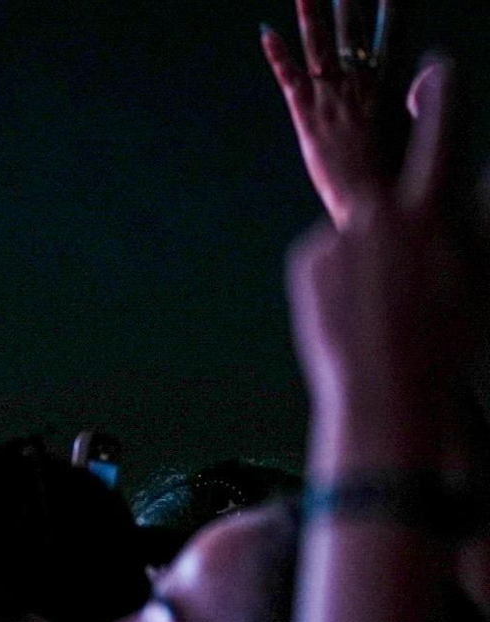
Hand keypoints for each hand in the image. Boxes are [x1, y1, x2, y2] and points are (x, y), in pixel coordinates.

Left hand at [261, 0, 402, 227]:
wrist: (378, 201)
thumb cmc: (402, 173)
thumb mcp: (418, 130)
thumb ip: (417, 101)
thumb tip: (419, 79)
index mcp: (391, 84)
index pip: (394, 33)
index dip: (392, 8)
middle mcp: (360, 84)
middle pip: (353, 32)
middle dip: (346, 3)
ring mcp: (331, 99)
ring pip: (320, 46)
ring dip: (311, 15)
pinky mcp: (307, 117)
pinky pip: (289, 78)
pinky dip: (278, 55)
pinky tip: (266, 32)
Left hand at [286, 59, 473, 430]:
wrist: (388, 387)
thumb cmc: (448, 338)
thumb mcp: (480, 272)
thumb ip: (476, 221)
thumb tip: (481, 183)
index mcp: (433, 209)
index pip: (440, 132)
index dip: (440, 95)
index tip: (434, 74)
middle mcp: (381, 213)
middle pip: (392, 177)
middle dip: (397, 194)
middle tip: (407, 209)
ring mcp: (340, 237)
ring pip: (364, 233)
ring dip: (377, 260)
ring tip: (388, 308)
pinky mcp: (308, 259)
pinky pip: (333, 258)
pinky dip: (345, 279)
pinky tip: (357, 315)